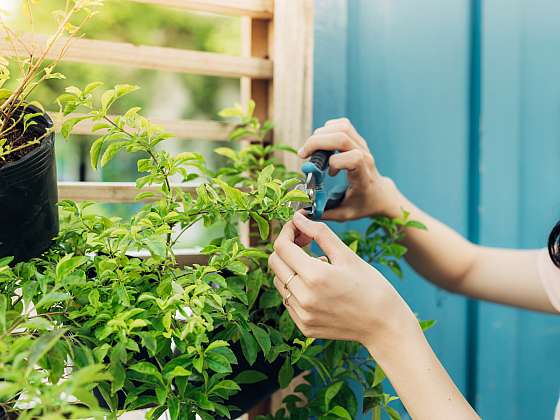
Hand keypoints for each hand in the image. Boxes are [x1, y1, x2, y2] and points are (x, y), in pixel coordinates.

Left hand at [268, 212, 417, 349]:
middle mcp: (303, 298)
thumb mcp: (347, 255)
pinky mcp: (304, 326)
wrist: (385, 325)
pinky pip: (287, 300)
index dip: (287, 232)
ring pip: (279, 282)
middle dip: (286, 248)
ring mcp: (302, 315)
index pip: (282, 247)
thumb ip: (319, 233)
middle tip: (305, 242)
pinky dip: (296, 289)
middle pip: (275, 263)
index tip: (297, 227)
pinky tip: (318, 288)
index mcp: (315, 276)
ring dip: (290, 269)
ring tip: (317, 268)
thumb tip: (298, 217)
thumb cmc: (372, 286)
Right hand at [299, 118, 400, 219]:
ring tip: (311, 149)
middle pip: (342, 137)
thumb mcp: (345, 214)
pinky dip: (328, 129)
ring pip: (342, 127)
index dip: (335, 162)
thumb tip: (301, 213)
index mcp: (363, 176)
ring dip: (321, 134)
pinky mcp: (358, 140)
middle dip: (316, 142)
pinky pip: (343, 125)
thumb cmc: (363, 205)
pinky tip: (322, 143)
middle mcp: (365, 157)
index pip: (354, 158)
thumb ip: (324, 213)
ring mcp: (362, 146)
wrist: (380, 194)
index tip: (327, 174)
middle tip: (302, 155)